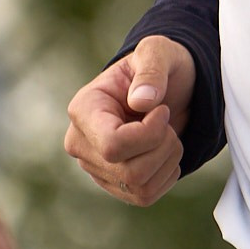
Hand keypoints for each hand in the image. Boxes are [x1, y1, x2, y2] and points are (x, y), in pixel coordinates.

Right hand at [63, 36, 195, 205]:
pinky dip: (166, 177)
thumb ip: (151, 69)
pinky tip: (165, 153)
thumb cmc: (158, 67)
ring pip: (138, 187)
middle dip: (163, 147)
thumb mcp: (158, 52)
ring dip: (168, 161)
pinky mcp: (114, 183)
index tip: (163, 110)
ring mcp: (95, 167)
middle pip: (129, 171)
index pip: (112, 145)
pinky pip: (144, 196)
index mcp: (83, 110)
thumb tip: (142, 101)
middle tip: (168, 122)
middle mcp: (81, 143)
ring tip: (168, 135)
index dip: (149, 135)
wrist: (166, 88)